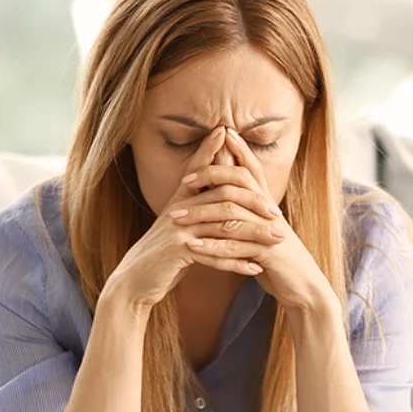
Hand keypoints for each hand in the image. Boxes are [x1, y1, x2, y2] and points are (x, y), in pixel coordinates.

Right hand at [106, 126, 281, 311]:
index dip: (211, 149)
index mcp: (180, 201)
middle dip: (254, 203)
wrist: (135, 279)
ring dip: (254, 234)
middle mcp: (179, 209)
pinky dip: (238, 262)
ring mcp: (178, 228)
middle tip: (277, 213)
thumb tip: (214, 193)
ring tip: (277, 240)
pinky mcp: (177, 250)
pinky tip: (256, 267)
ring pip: (225, 226)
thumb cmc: (162, 255)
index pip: (200, 169)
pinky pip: (215, 254)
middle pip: (224, 196)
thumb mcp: (178, 226)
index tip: (229, 131)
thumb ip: (194, 208)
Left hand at [170, 127, 335, 312]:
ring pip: (231, 217)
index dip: (238, 151)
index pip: (252, 171)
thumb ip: (249, 212)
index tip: (219, 134)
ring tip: (175, 218)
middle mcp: (270, 214)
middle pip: (239, 186)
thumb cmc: (278, 259)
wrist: (302, 287)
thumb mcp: (263, 232)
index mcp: (268, 206)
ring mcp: (270, 233)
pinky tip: (191, 247)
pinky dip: (211, 247)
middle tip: (184, 181)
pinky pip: (235, 247)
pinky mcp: (268, 254)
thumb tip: (230, 192)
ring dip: (201, 216)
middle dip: (211, 179)